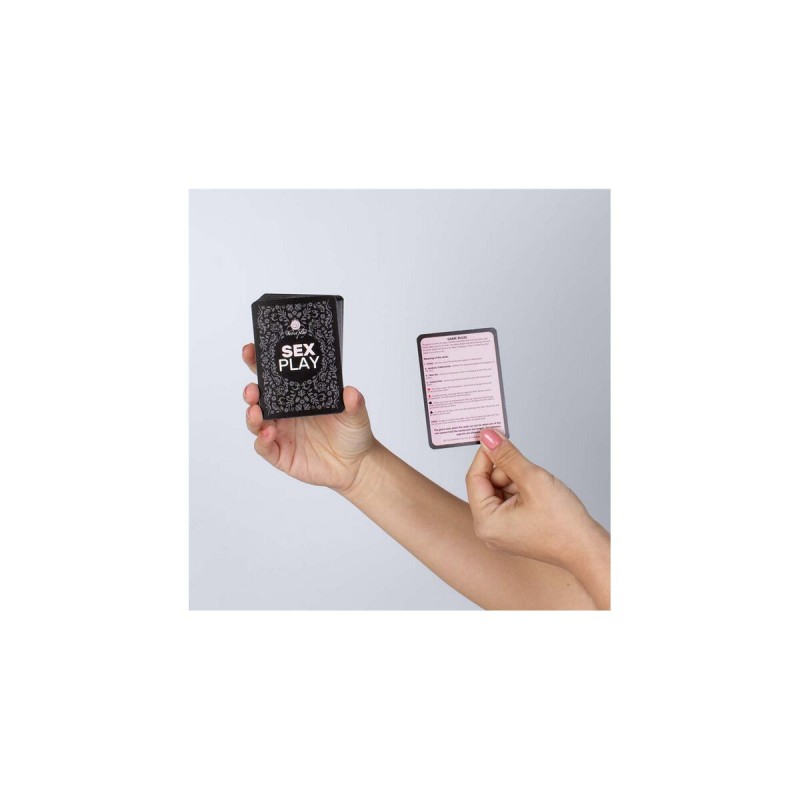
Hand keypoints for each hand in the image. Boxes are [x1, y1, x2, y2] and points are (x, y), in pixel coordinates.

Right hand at [242, 343, 375, 493]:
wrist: (355, 466)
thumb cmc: (351, 434)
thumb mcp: (356, 415)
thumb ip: (354, 404)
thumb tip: (350, 391)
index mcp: (298, 396)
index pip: (273, 376)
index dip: (259, 364)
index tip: (251, 351)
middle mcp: (285, 413)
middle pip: (259, 398)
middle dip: (251, 390)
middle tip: (252, 388)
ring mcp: (281, 433)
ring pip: (256, 422)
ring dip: (252, 415)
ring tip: (257, 411)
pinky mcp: (280, 454)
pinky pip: (264, 447)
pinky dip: (262, 440)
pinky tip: (269, 433)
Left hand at [466, 428, 609, 607]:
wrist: (587, 549)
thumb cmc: (563, 524)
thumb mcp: (533, 479)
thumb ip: (507, 456)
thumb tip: (488, 437)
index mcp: (485, 523)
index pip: (474, 478)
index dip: (485, 454)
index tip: (494, 435)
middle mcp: (488, 530)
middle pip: (487, 484)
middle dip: (507, 472)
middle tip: (528, 472)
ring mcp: (500, 531)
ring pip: (500, 490)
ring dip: (517, 481)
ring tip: (539, 490)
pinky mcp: (513, 529)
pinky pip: (509, 501)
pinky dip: (522, 491)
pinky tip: (539, 496)